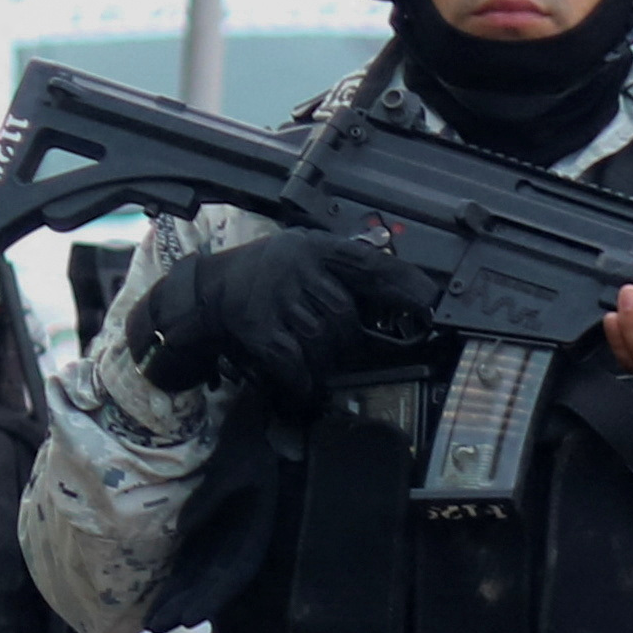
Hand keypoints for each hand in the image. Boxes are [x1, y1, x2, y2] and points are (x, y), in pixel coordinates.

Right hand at [143, 228, 436, 405]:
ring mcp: (275, 296)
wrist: (203, 295)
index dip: (402, 285)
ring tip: (313, 362)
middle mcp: (296, 267)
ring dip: (322, 361)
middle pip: (344, 314)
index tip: (430, 304)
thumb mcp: (300, 256)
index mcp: (314, 248)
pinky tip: (300, 384)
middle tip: (340, 351)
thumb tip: (401, 295)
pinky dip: (301, 379)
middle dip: (347, 341)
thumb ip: (341, 271)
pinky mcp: (257, 327)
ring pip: (322, 340)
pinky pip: (293, 360)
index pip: (368, 264)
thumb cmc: (261, 278)